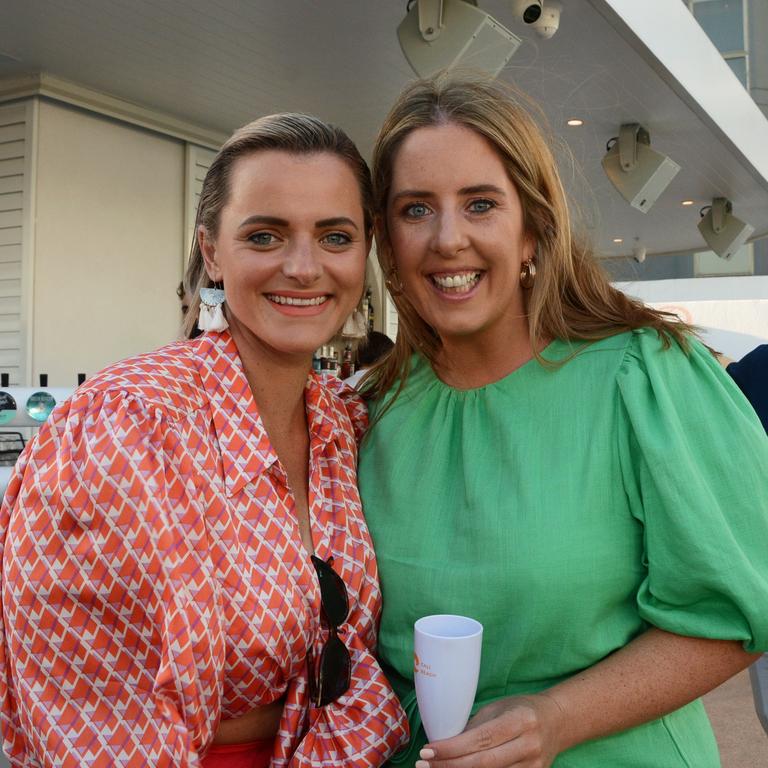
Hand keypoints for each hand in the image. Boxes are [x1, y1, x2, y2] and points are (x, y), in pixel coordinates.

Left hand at [414, 693, 565, 767]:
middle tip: (424, 766)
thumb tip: (445, 741)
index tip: (427, 752)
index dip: (452, 749)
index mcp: (519, 720)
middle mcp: (528, 745)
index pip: (481, 739)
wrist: (557, 722)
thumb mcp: (498, 708)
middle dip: (450, 766)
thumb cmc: (521, 710)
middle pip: (483, 763)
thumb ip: (476, 726)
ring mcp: (533, 766)